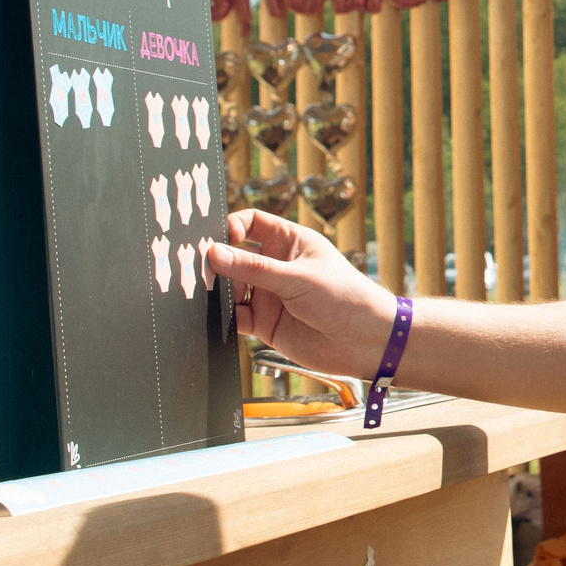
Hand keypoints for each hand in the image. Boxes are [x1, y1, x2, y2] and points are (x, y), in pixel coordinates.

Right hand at [208, 210, 396, 376]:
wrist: (364, 342)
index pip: (251, 223)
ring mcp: (269, 295)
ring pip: (230, 288)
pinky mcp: (264, 323)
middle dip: (217, 262)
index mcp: (290, 241)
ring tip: (209, 296)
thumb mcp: (298, 277)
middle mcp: (276, 266)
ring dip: (218, 291)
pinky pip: (235, 317)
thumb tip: (214, 254)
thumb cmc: (345, 298)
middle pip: (234, 256)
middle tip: (201, 270)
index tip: (216, 240)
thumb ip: (255, 268)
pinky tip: (219, 317)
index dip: (231, 227)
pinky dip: (224, 317)